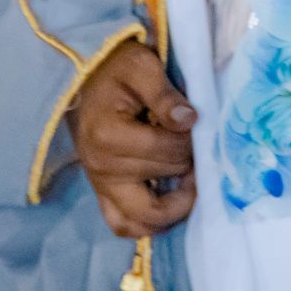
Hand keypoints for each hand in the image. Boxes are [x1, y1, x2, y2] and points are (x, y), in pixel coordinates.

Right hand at [70, 39, 196, 238]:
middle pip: (159, 185)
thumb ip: (165, 94)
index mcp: (108, 135)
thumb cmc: (118, 68)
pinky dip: (148, 222)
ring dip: (172, 209)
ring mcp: (99, 184)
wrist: (89, 75)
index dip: (190, 141)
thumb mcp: (143, 67)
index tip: (198, 125)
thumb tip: (189, 121)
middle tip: (201, 152)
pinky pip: (123, 224)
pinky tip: (171, 203)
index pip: (165, 153)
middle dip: (187, 171)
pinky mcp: (102, 192)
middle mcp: (100, 168)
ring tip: (191, 184)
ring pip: (140, 220)